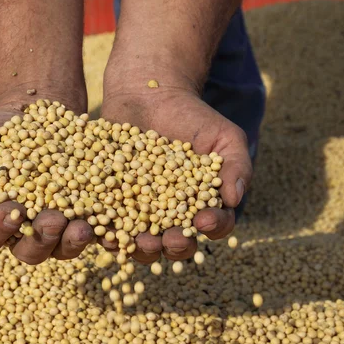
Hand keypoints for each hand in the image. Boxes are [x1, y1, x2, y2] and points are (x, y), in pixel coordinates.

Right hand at [0, 94, 94, 264]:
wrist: (35, 116)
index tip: (11, 211)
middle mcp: (25, 232)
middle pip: (29, 251)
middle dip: (41, 239)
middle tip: (53, 220)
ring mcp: (56, 229)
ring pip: (62, 248)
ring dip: (72, 241)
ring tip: (83, 226)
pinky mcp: (82, 217)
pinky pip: (92, 231)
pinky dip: (99, 228)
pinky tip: (107, 218)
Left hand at [100, 68, 251, 263]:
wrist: (150, 95)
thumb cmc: (194, 117)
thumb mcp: (224, 137)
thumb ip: (237, 166)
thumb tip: (235, 198)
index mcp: (202, 207)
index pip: (213, 225)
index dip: (212, 226)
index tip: (205, 219)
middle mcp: (171, 217)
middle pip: (175, 243)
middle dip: (174, 245)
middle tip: (169, 239)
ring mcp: (139, 212)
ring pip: (141, 242)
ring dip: (141, 248)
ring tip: (139, 241)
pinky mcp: (111, 202)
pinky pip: (109, 224)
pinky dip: (108, 232)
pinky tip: (106, 232)